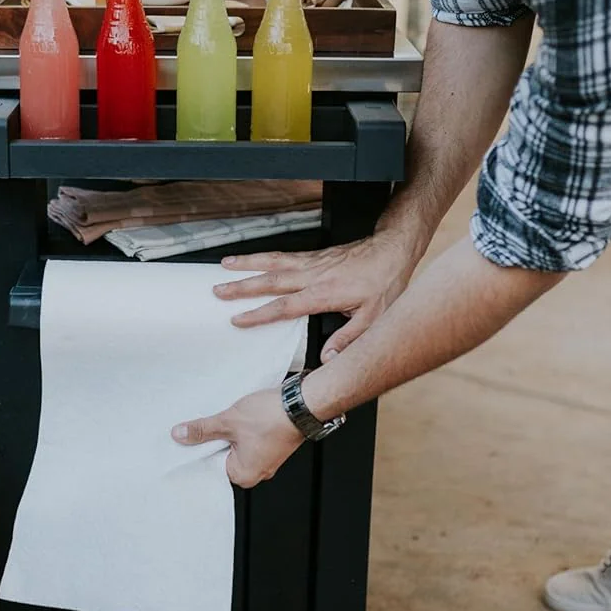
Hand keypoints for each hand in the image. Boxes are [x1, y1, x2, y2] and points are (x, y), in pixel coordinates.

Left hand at [172, 388, 302, 486]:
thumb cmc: (272, 417)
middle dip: (215, 440)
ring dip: (230, 433)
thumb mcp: (228, 421)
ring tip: (229, 418)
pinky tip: (242, 417)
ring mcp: (267, 460)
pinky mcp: (273, 446)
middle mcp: (257, 472)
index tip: (191, 436)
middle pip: (223, 457)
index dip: (200, 449)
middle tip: (210, 423)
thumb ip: (202, 430)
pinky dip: (243, 430)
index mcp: (243, 474)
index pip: (210, 466)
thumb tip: (181, 435)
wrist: (303, 404)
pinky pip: (250, 442)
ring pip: (237, 447)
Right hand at [213, 228, 414, 357]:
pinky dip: (264, 257)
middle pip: (271, 281)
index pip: (285, 306)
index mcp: (324, 293)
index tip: (238, 320)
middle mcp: (313, 275)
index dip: (260, 314)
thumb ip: (348, 339)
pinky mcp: (314, 256)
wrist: (392, 250)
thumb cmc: (385, 282)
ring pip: (274, 263)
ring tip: (224, 265)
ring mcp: (312, 263)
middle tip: (218, 290)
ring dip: (248, 264)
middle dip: (242, 286)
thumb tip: (328, 360)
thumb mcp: (373, 317)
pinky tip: (252, 260)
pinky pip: (283, 256)